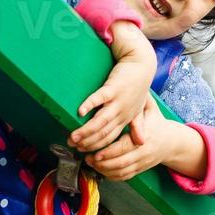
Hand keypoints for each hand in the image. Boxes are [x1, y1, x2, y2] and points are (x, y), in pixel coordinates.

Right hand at [72, 22, 155, 153]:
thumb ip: (138, 125)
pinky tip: (79, 112)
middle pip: (103, 133)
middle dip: (87, 142)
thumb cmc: (138, 84)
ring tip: (72, 136)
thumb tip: (141, 143)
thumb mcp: (140, 108)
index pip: (110, 138)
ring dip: (85, 131)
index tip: (83, 151)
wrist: (142, 63)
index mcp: (126, 118)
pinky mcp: (113, 87)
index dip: (96, 147)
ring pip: (100, 121)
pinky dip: (89, 105)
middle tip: (72, 145)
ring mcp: (117, 101)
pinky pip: (99, 98)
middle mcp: (122, 113)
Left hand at [85, 97, 184, 181]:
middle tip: (86, 158)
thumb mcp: (151, 109)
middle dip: (102, 162)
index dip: (109, 152)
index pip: (124, 147)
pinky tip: (100, 170)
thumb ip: (141, 101)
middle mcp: (144, 152)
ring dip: (104, 170)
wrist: (172, 142)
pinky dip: (111, 176)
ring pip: (121, 171)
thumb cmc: (157, 122)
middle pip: (121, 162)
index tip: (95, 152)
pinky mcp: (140, 170)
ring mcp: (143, 162)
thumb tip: (135, 89)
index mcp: (146, 136)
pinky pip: (124, 177)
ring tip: (89, 163)